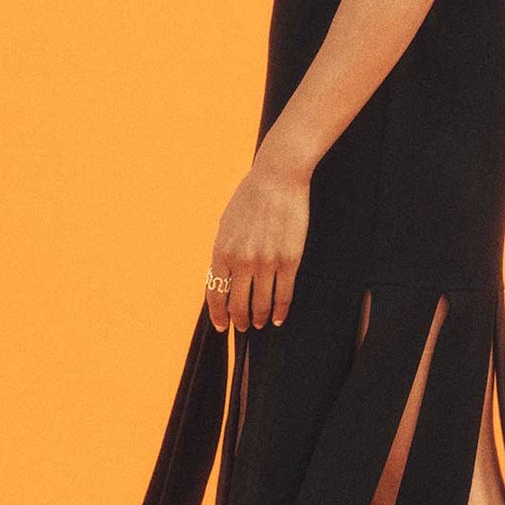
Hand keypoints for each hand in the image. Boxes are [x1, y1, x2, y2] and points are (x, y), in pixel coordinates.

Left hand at [206, 147, 309, 332]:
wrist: (277, 178)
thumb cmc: (250, 197)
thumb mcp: (226, 224)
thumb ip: (223, 251)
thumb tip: (222, 276)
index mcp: (222, 251)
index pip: (216, 294)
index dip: (218, 314)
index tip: (222, 325)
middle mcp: (242, 261)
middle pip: (237, 304)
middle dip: (238, 320)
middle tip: (242, 327)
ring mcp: (266, 262)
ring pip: (260, 304)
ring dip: (258, 318)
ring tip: (259, 323)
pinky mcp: (289, 260)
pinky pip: (283, 295)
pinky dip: (280, 311)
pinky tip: (278, 318)